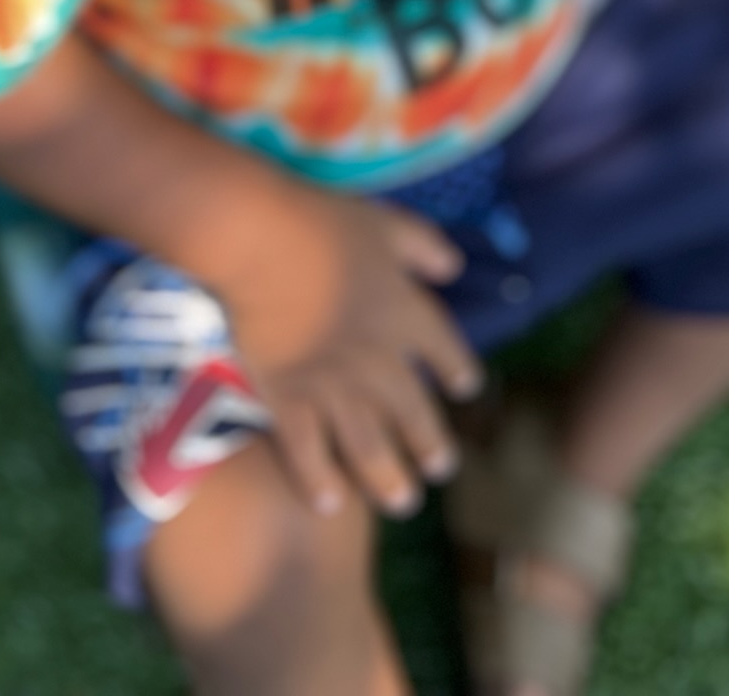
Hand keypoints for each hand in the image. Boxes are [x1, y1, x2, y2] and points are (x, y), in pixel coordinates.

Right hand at [214, 187, 482, 518]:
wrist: (262, 242)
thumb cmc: (324, 223)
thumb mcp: (386, 222)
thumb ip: (423, 246)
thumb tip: (455, 268)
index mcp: (404, 313)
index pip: (444, 349)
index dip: (458, 369)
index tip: (467, 388)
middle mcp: (378, 360)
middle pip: (412, 412)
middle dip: (429, 444)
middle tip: (441, 470)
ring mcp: (333, 386)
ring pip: (369, 446)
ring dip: (388, 478)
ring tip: (403, 502)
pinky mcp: (287, 399)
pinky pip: (307, 453)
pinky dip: (320, 482)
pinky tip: (331, 506)